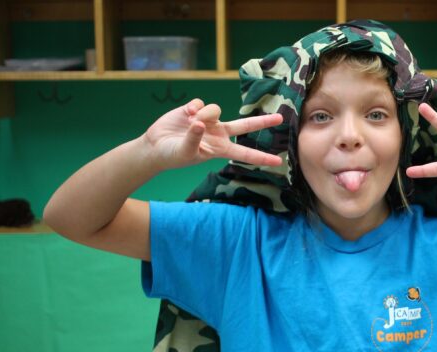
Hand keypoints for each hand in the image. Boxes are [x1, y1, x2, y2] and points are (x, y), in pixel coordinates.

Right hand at [142, 98, 282, 170]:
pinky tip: (185, 114)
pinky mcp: (196, 110)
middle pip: (245, 126)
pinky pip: (202, 103)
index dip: (261, 158)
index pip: (244, 153)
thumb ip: (194, 138)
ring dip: (204, 114)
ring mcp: (209, 120)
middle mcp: (218, 133)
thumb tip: (200, 123)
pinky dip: (193, 108)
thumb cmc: (172, 155)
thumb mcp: (184, 152)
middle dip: (263, 122)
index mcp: (220, 149)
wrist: (155, 146)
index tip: (278, 162)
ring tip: (191, 122)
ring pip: (216, 109)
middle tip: (281, 118)